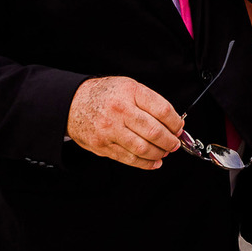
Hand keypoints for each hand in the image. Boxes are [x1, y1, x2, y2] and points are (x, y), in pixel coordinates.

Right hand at [66, 77, 182, 169]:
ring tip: (165, 152)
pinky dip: (145, 163)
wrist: (72, 103)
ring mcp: (110, 130)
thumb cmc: (105, 94)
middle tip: (175, 143)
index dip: (175, 123)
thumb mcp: (129, 86)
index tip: (179, 128)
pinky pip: (129, 159)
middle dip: (170, 141)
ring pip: (143, 148)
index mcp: (130, 92)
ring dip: (159, 153)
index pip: (162, 110)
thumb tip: (172, 122)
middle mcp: (120, 111)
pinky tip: (154, 162)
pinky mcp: (102, 146)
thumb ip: (150, 102)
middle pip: (154, 132)